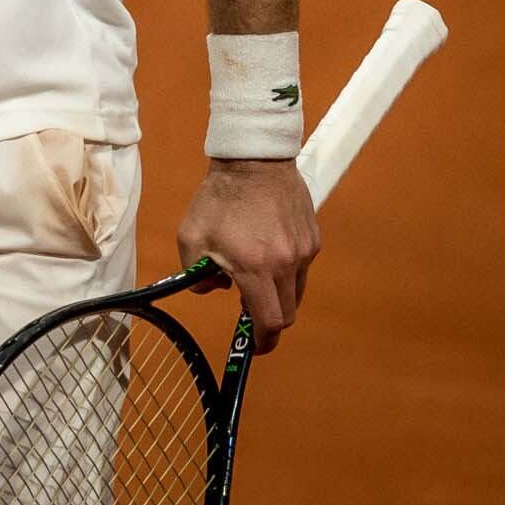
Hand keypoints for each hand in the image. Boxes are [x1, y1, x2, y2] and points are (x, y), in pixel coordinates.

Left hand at [176, 158, 320, 353]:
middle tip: (249, 313)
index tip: (252, 346)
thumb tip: (213, 289)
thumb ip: (195, 273)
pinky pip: (301, 269)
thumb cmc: (218, 198)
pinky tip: (267, 253)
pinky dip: (286, 273)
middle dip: (268, 320)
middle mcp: (287, 264)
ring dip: (277, 296)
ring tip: (255, 279)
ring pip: (296, 292)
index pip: (269, 321)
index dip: (262, 341)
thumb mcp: (191, 236)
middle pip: (286, 313)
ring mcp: (304, 252)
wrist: (254, 159)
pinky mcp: (313, 239)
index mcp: (256, 268)